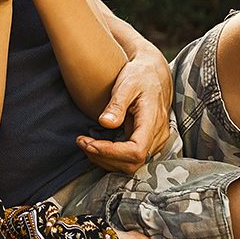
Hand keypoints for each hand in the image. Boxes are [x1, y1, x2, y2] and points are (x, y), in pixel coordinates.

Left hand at [77, 46, 171, 172]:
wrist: (154, 74)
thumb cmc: (140, 75)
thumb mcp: (127, 84)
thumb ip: (117, 104)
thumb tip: (105, 123)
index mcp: (153, 121)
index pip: (136, 151)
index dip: (111, 152)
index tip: (90, 144)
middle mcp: (158, 136)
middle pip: (132, 163)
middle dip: (104, 157)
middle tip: (82, 142)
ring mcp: (155, 141)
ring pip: (131, 165)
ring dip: (105, 159)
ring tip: (85, 144)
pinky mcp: (148, 143)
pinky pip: (130, 159)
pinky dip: (111, 157)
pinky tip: (96, 146)